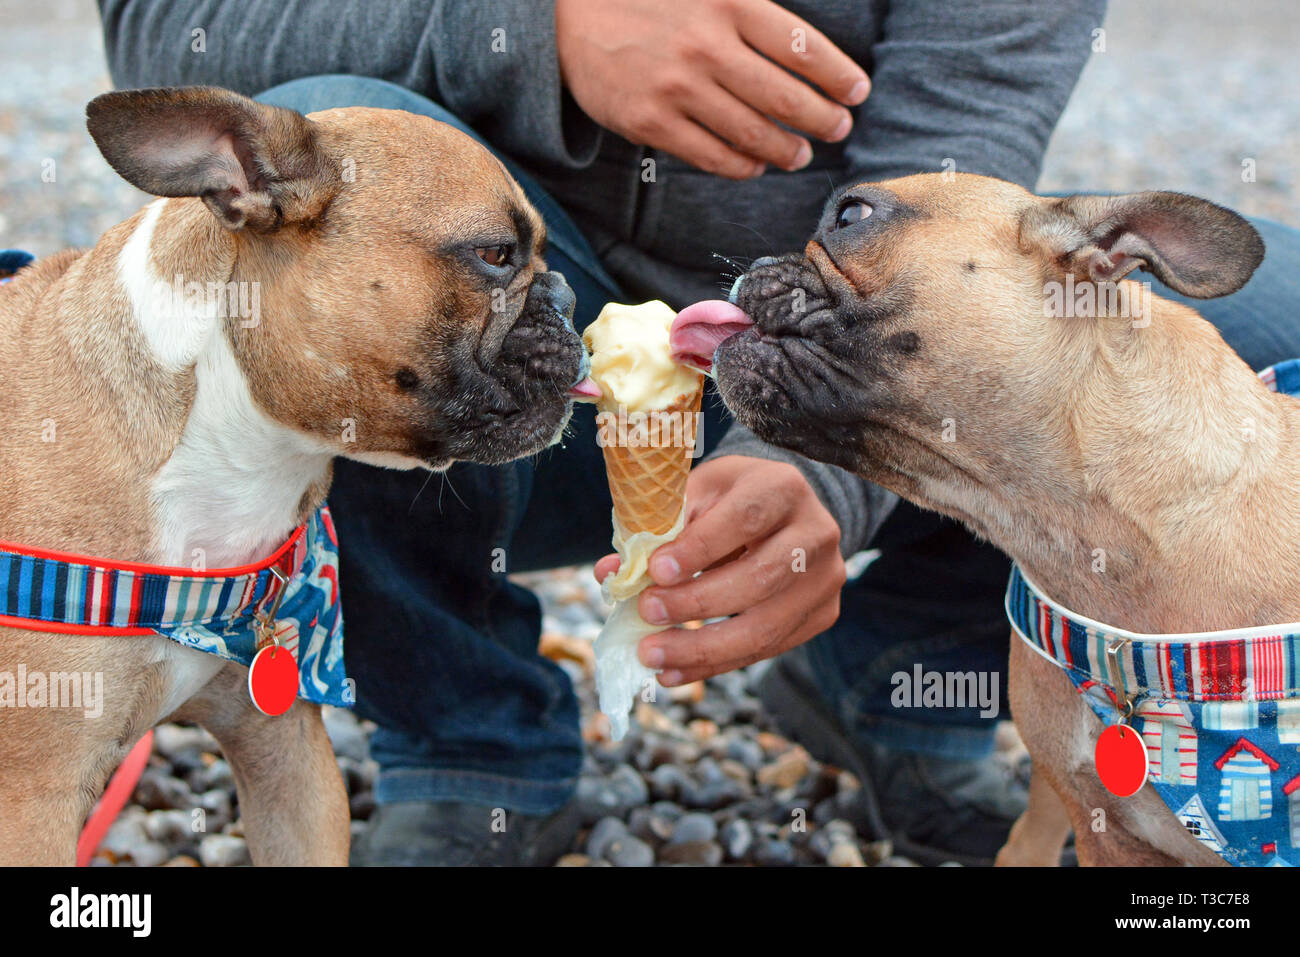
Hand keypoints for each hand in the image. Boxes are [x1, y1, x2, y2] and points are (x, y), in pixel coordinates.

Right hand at [554, 0, 869, 178]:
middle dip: (822, 119)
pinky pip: (711, 155)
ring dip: (786, 149)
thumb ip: (752, 10)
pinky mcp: (651, 122)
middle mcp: (707, 46)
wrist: (569, 15)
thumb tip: (803, 47)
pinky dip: (742, 165)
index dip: (837, 75)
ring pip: (751, 133)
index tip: (857, 91)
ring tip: (800, 154)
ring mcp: (677, 88)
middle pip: (784, 97)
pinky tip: (756, 164)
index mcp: (729, 4)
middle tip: (838, 128)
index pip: (801, 46)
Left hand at [593, 456, 845, 683]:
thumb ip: (658, 528)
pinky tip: (674, 672)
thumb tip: (610, 572)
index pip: (745, 518)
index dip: (700, 548)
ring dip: (702, 649)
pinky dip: (714, 665)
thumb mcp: (697, 494)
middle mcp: (816, 533)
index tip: (654, 571)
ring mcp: (825, 579)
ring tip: (652, 656)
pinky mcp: (821, 615)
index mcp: (783, 488)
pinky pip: (766, 650)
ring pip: (766, 626)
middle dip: (696, 603)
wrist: (784, 513)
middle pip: (760, 578)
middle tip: (645, 615)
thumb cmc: (729, 500)